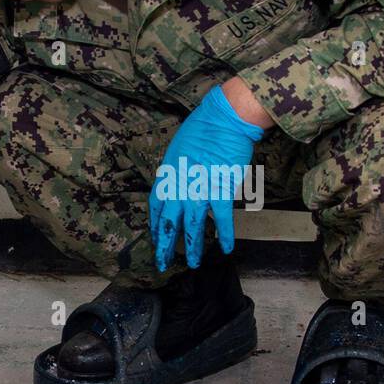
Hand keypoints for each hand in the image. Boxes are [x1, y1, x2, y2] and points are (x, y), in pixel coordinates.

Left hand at [149, 85, 263, 270]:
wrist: (224, 120)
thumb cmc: (203, 127)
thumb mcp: (179, 148)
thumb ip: (177, 170)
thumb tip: (179, 182)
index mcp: (167, 175)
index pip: (156, 206)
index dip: (156, 225)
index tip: (157, 238)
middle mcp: (179, 186)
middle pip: (169, 223)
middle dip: (165, 246)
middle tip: (163, 263)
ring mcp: (199, 190)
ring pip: (192, 227)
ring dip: (193, 247)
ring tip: (194, 264)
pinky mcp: (221, 191)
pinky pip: (222, 219)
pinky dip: (225, 235)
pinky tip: (227, 248)